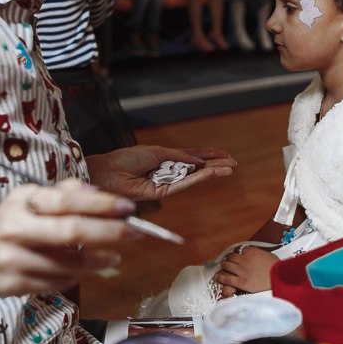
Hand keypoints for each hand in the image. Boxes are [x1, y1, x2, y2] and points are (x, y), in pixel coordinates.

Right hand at [0, 180, 136, 298]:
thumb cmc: (8, 226)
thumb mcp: (27, 201)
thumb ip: (60, 194)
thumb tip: (95, 191)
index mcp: (22, 201)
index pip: (67, 200)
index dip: (101, 204)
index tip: (128, 207)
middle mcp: (15, 228)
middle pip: (71, 231)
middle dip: (109, 232)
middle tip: (135, 233)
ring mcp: (13, 259)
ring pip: (68, 263)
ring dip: (98, 261)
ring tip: (114, 258)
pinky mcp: (14, 285)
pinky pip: (57, 282)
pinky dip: (76, 276)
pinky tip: (85, 270)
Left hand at [87, 145, 235, 199]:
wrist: (110, 173)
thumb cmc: (127, 159)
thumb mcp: (157, 151)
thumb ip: (178, 155)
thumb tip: (197, 159)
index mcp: (165, 157)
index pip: (191, 156)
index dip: (208, 155)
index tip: (223, 154)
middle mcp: (168, 170)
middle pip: (196, 167)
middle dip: (214, 165)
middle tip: (232, 163)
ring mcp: (167, 181)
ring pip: (194, 176)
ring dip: (211, 171)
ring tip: (228, 168)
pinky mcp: (164, 192)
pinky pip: (184, 183)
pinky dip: (199, 177)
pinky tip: (211, 173)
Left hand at [213, 245, 277, 294]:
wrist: (279, 280)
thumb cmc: (278, 269)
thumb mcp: (270, 256)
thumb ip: (261, 254)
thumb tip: (259, 255)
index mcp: (252, 252)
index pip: (239, 249)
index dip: (237, 252)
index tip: (236, 255)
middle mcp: (245, 260)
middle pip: (230, 256)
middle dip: (228, 259)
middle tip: (228, 262)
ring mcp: (242, 271)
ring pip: (226, 265)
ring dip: (224, 266)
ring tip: (223, 268)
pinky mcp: (241, 282)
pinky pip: (226, 279)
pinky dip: (221, 278)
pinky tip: (219, 278)